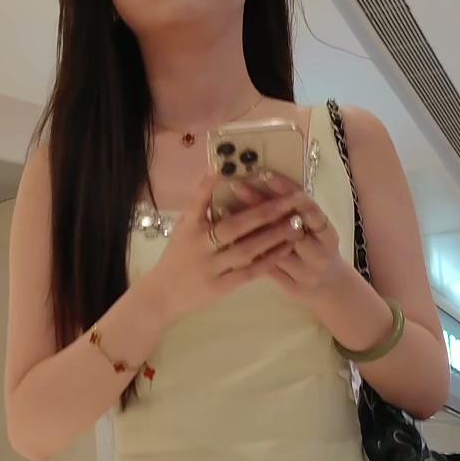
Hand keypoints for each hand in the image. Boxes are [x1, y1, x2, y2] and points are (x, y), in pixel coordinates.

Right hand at [148, 169, 307, 325]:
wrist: (163, 294)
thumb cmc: (177, 256)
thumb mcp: (183, 228)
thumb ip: (201, 208)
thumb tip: (220, 176)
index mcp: (188, 226)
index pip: (197, 202)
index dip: (207, 184)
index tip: (221, 166)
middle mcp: (198, 245)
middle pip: (234, 226)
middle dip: (265, 211)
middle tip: (291, 199)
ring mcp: (210, 267)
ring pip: (246, 249)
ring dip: (273, 235)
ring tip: (296, 222)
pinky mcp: (219, 287)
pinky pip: (248, 272)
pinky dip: (268, 260)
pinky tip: (285, 248)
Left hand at [230, 180, 346, 303]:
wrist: (329, 288)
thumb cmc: (319, 250)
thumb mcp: (317, 230)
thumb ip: (299, 211)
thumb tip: (268, 179)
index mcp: (329, 235)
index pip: (309, 208)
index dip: (288, 191)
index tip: (265, 174)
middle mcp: (320, 254)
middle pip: (287, 226)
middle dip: (261, 205)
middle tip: (237, 185)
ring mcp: (306, 273)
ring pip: (273, 247)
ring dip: (250, 228)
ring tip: (225, 208)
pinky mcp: (292, 287)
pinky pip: (266, 267)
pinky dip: (249, 250)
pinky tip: (230, 237)